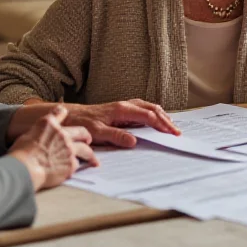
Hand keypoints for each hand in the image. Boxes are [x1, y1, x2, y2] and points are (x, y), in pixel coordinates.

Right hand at [9, 105, 97, 190]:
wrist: (24, 167)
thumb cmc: (20, 153)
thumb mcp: (28, 134)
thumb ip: (39, 131)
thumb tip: (39, 134)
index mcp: (49, 124)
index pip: (60, 112)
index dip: (64, 113)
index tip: (67, 113)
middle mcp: (63, 134)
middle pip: (82, 131)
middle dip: (86, 136)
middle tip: (88, 140)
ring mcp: (69, 148)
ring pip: (86, 150)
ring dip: (90, 155)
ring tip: (94, 160)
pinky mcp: (71, 163)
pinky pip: (77, 164)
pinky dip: (75, 167)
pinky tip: (75, 170)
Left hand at [65, 99, 180, 147]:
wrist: (70, 115)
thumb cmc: (82, 123)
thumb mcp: (97, 133)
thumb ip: (116, 136)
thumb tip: (134, 141)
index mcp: (122, 110)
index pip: (148, 116)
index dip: (161, 125)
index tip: (171, 134)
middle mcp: (125, 105)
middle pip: (152, 109)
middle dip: (166, 120)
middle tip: (176, 131)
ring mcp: (123, 106)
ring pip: (148, 107)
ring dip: (161, 115)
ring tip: (171, 125)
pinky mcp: (121, 109)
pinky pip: (142, 108)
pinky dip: (153, 113)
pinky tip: (155, 119)